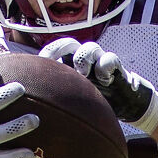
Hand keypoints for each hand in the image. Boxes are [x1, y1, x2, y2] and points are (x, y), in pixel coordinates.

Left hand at [40, 39, 157, 132]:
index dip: (47, 54)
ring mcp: (99, 61)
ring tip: (83, 73)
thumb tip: (35, 113)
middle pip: (69, 43)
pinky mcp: (115, 67)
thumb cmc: (92, 104)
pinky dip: (106, 67)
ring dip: (84, 58)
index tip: (38, 65)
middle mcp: (83, 60)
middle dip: (61, 49)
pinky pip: (110, 59)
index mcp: (69, 65)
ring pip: (90, 47)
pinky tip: (105, 81)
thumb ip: (57, 99)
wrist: (122, 104)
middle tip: (57, 62)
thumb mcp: (71, 102)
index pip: (54, 51)